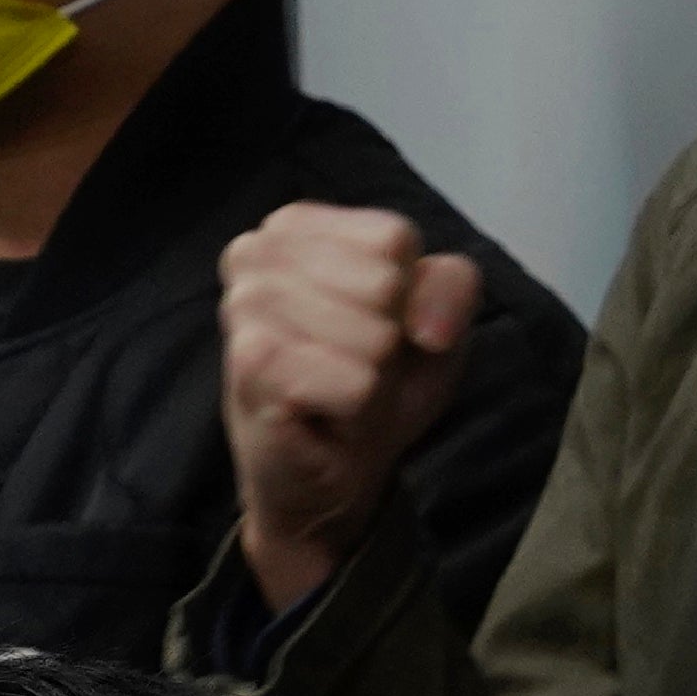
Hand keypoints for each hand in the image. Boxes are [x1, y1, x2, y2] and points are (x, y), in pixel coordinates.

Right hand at [219, 204, 479, 607]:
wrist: (329, 471)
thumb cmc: (371, 382)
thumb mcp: (433, 320)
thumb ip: (451, 288)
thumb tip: (429, 327)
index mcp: (294, 224)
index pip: (395, 238)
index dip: (409, 295)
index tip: (376, 326)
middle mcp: (257, 251)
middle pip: (386, 284)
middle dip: (387, 340)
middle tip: (351, 366)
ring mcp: (246, 305)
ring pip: (373, 336)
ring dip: (371, 379)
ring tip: (338, 390)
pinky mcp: (252, 364)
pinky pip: (356, 383)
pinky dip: (357, 409)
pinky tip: (324, 413)